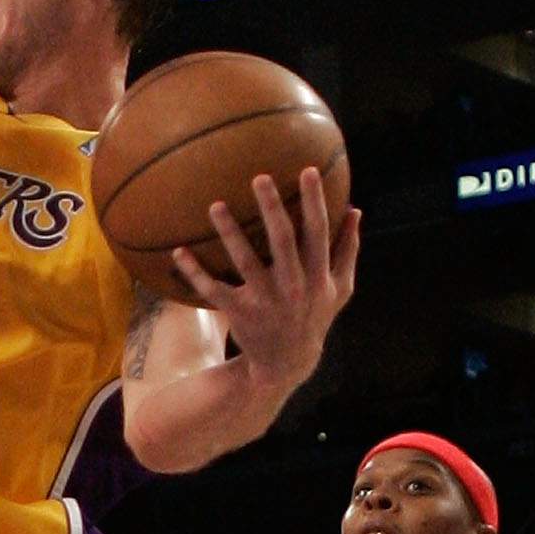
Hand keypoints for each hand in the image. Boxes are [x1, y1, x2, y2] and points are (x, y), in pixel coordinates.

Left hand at [171, 165, 359, 388]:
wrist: (287, 363)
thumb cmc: (314, 316)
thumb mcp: (340, 288)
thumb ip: (348, 250)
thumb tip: (356, 210)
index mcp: (318, 276)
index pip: (318, 232)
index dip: (314, 202)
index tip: (308, 170)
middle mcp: (293, 287)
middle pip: (282, 240)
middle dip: (272, 207)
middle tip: (259, 177)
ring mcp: (265, 301)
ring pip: (244, 261)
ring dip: (230, 232)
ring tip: (216, 205)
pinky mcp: (239, 313)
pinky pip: (213, 289)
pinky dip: (194, 272)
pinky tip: (178, 252)